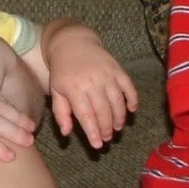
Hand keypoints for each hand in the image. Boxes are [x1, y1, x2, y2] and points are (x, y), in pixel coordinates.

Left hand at [44, 23, 138, 148]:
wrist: (73, 42)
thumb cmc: (63, 70)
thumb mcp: (56, 90)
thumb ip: (61, 112)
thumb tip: (66, 133)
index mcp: (75, 89)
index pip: (86, 116)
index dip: (93, 132)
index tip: (98, 145)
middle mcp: (93, 82)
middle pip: (103, 111)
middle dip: (106, 128)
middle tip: (108, 138)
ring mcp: (107, 75)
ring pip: (117, 102)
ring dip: (119, 118)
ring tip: (117, 128)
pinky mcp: (118, 69)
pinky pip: (129, 87)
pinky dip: (132, 99)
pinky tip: (131, 109)